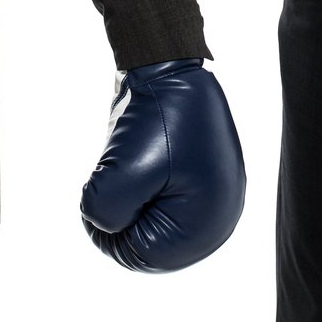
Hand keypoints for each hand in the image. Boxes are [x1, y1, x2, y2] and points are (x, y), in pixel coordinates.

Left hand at [79, 59, 245, 272]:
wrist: (170, 64)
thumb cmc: (154, 116)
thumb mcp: (122, 169)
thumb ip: (105, 212)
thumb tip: (101, 224)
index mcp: (210, 221)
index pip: (142, 256)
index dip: (108, 229)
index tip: (105, 184)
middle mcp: (220, 217)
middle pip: (148, 241)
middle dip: (123, 209)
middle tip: (121, 166)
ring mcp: (212, 197)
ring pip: (149, 219)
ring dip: (131, 194)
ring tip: (135, 156)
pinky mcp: (201, 181)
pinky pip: (160, 201)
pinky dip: (141, 184)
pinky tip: (145, 155)